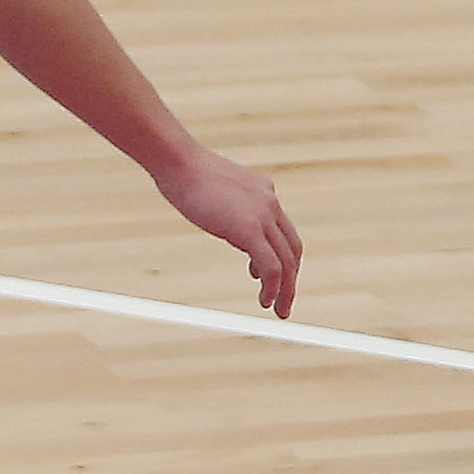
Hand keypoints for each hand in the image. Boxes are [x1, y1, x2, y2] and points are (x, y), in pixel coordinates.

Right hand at [154, 142, 300, 317]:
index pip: (284, 231)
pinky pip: (271, 267)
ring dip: (286, 289)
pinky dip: (273, 288)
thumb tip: (231, 226)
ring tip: (279, 310)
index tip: (273, 279)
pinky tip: (265, 301)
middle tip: (284, 303)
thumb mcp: (220, 192)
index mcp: (265, 193)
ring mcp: (263, 215)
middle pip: (292, 248)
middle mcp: (270, 202)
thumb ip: (232, 209)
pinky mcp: (250, 229)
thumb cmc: (189, 175)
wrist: (180, 163)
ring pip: (287, 261)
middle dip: (292, 279)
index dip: (284, 258)